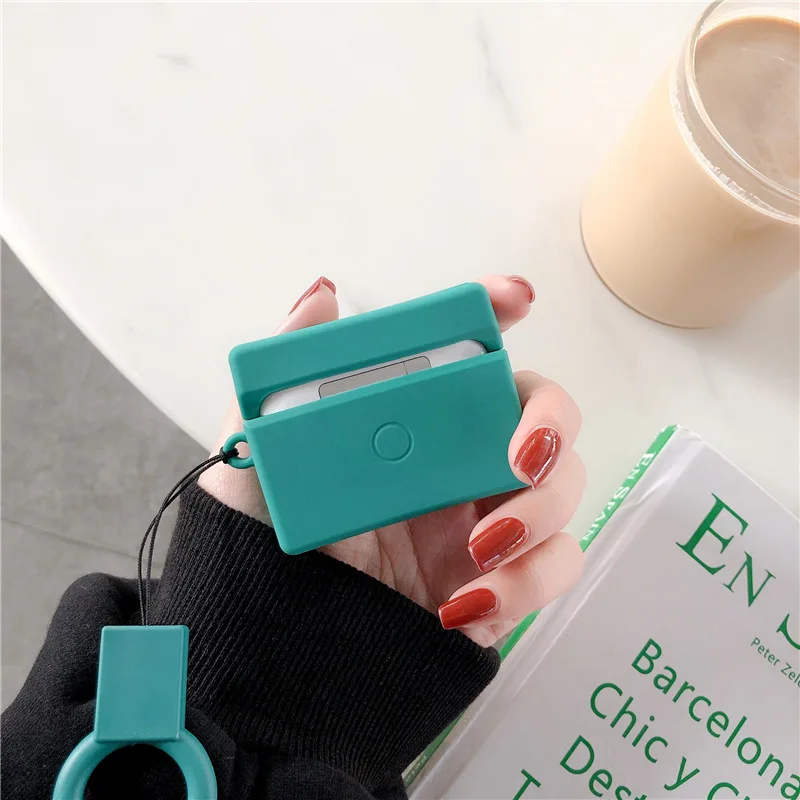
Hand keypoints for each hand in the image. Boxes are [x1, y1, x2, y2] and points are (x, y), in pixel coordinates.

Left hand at [199, 275, 584, 646]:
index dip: (501, 313)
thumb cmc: (268, 535)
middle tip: (520, 455)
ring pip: (565, 489)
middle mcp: (461, 457)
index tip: (513, 299)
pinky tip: (465, 607)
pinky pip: (550, 569)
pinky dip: (524, 587)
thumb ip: (289, 377)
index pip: (471, 350)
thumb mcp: (261, 454)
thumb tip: (321, 297)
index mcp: (416, 419)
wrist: (278, 632)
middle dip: (549, 423)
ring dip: (541, 512)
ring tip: (480, 550)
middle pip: (544, 414)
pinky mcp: (501, 577)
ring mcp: (487, 516)